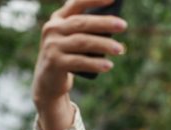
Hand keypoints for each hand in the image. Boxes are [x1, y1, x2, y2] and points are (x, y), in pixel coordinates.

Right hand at [32, 0, 126, 129]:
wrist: (48, 80)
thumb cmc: (68, 55)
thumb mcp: (72, 39)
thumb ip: (86, 30)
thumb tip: (115, 26)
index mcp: (58, 19)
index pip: (76, 4)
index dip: (93, 0)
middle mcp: (52, 29)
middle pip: (82, 23)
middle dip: (104, 23)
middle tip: (123, 25)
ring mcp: (52, 46)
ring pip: (82, 42)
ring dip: (103, 45)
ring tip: (120, 49)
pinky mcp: (54, 63)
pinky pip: (79, 61)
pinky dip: (95, 63)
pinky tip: (108, 65)